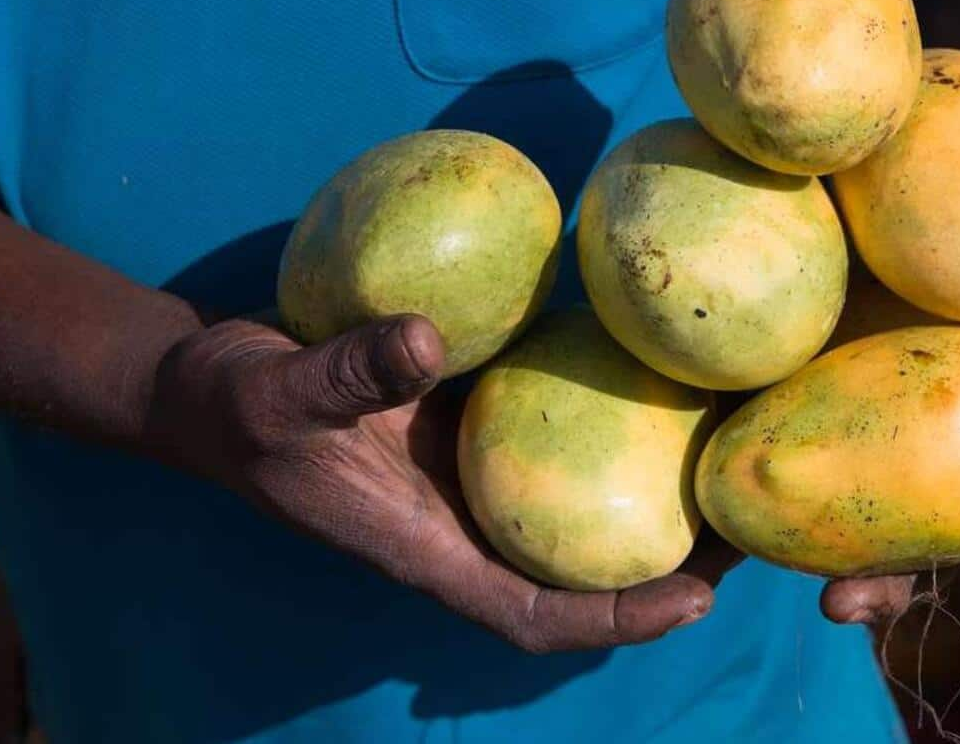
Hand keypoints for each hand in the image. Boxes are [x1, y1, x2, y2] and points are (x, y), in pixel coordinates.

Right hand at [141, 315, 731, 652]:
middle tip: (757, 518)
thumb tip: (425, 341)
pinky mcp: (469, 417)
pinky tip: (662, 362)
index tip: (701, 600)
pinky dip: (609, 411)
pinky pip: (552, 426)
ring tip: (735, 445)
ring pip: (579, 500)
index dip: (620, 618)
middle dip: (671, 560)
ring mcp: (469, 472)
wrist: (202, 380)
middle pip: (584, 566)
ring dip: (654, 485)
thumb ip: (347, 372)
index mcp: (427, 546)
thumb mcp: (279, 391)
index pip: (538, 615)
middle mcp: (464, 519)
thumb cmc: (233, 404)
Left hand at [820, 182, 959, 622]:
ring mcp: (913, 436)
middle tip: (844, 603)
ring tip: (786, 576)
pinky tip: (730, 493)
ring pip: (869, 509)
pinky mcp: (852, 395)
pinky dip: (782, 473)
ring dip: (828, 550)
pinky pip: (818, 442)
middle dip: (892, 581)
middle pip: (935, 540)